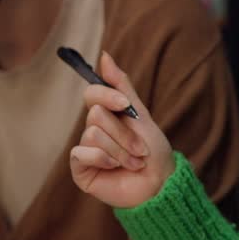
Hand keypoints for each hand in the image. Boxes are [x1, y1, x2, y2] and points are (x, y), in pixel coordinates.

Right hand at [70, 51, 175, 208]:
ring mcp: (85, 149)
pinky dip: (104, 159)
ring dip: (121, 150)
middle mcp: (92, 129)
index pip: (92, 93)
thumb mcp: (140, 114)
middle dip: (124, 133)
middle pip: (96, 114)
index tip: (125, 105)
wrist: (159, 184)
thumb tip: (104, 55)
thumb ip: (121, 85)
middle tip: (139, 148)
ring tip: (133, 162)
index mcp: (106, 114)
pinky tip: (115, 169)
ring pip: (94, 134)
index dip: (108, 95)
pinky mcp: (80, 168)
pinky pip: (82, 153)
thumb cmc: (153, 151)